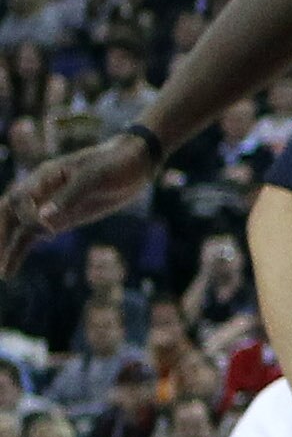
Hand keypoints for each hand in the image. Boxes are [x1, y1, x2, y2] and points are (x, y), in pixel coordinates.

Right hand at [0, 133, 155, 279]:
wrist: (134, 164)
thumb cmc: (114, 164)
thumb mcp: (95, 177)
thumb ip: (70, 196)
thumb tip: (44, 218)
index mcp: (45, 175)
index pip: (20, 197)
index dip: (28, 215)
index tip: (48, 231)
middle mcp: (41, 190)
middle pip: (9, 211)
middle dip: (2, 233)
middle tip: (1, 260)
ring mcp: (49, 205)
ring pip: (19, 226)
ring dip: (9, 247)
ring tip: (4, 273)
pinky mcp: (60, 218)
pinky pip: (34, 234)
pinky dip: (22, 249)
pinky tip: (12, 267)